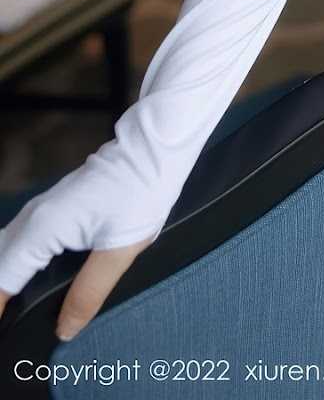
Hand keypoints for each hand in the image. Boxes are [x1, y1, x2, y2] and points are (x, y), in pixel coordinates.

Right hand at [0, 168, 160, 343]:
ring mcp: (42, 208)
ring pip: (8, 250)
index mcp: (43, 228)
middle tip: (10, 323)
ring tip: (15, 308)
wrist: (155, 147)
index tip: (4, 329)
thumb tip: (65, 329)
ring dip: (8, 278)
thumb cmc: (142, 189)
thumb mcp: (120, 249)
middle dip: (1, 294)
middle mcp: (35, 216)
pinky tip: (33, 279)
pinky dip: (18, 263)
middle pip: (1, 263)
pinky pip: (23, 239)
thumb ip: (90, 292)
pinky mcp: (54, 206)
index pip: (3, 278)